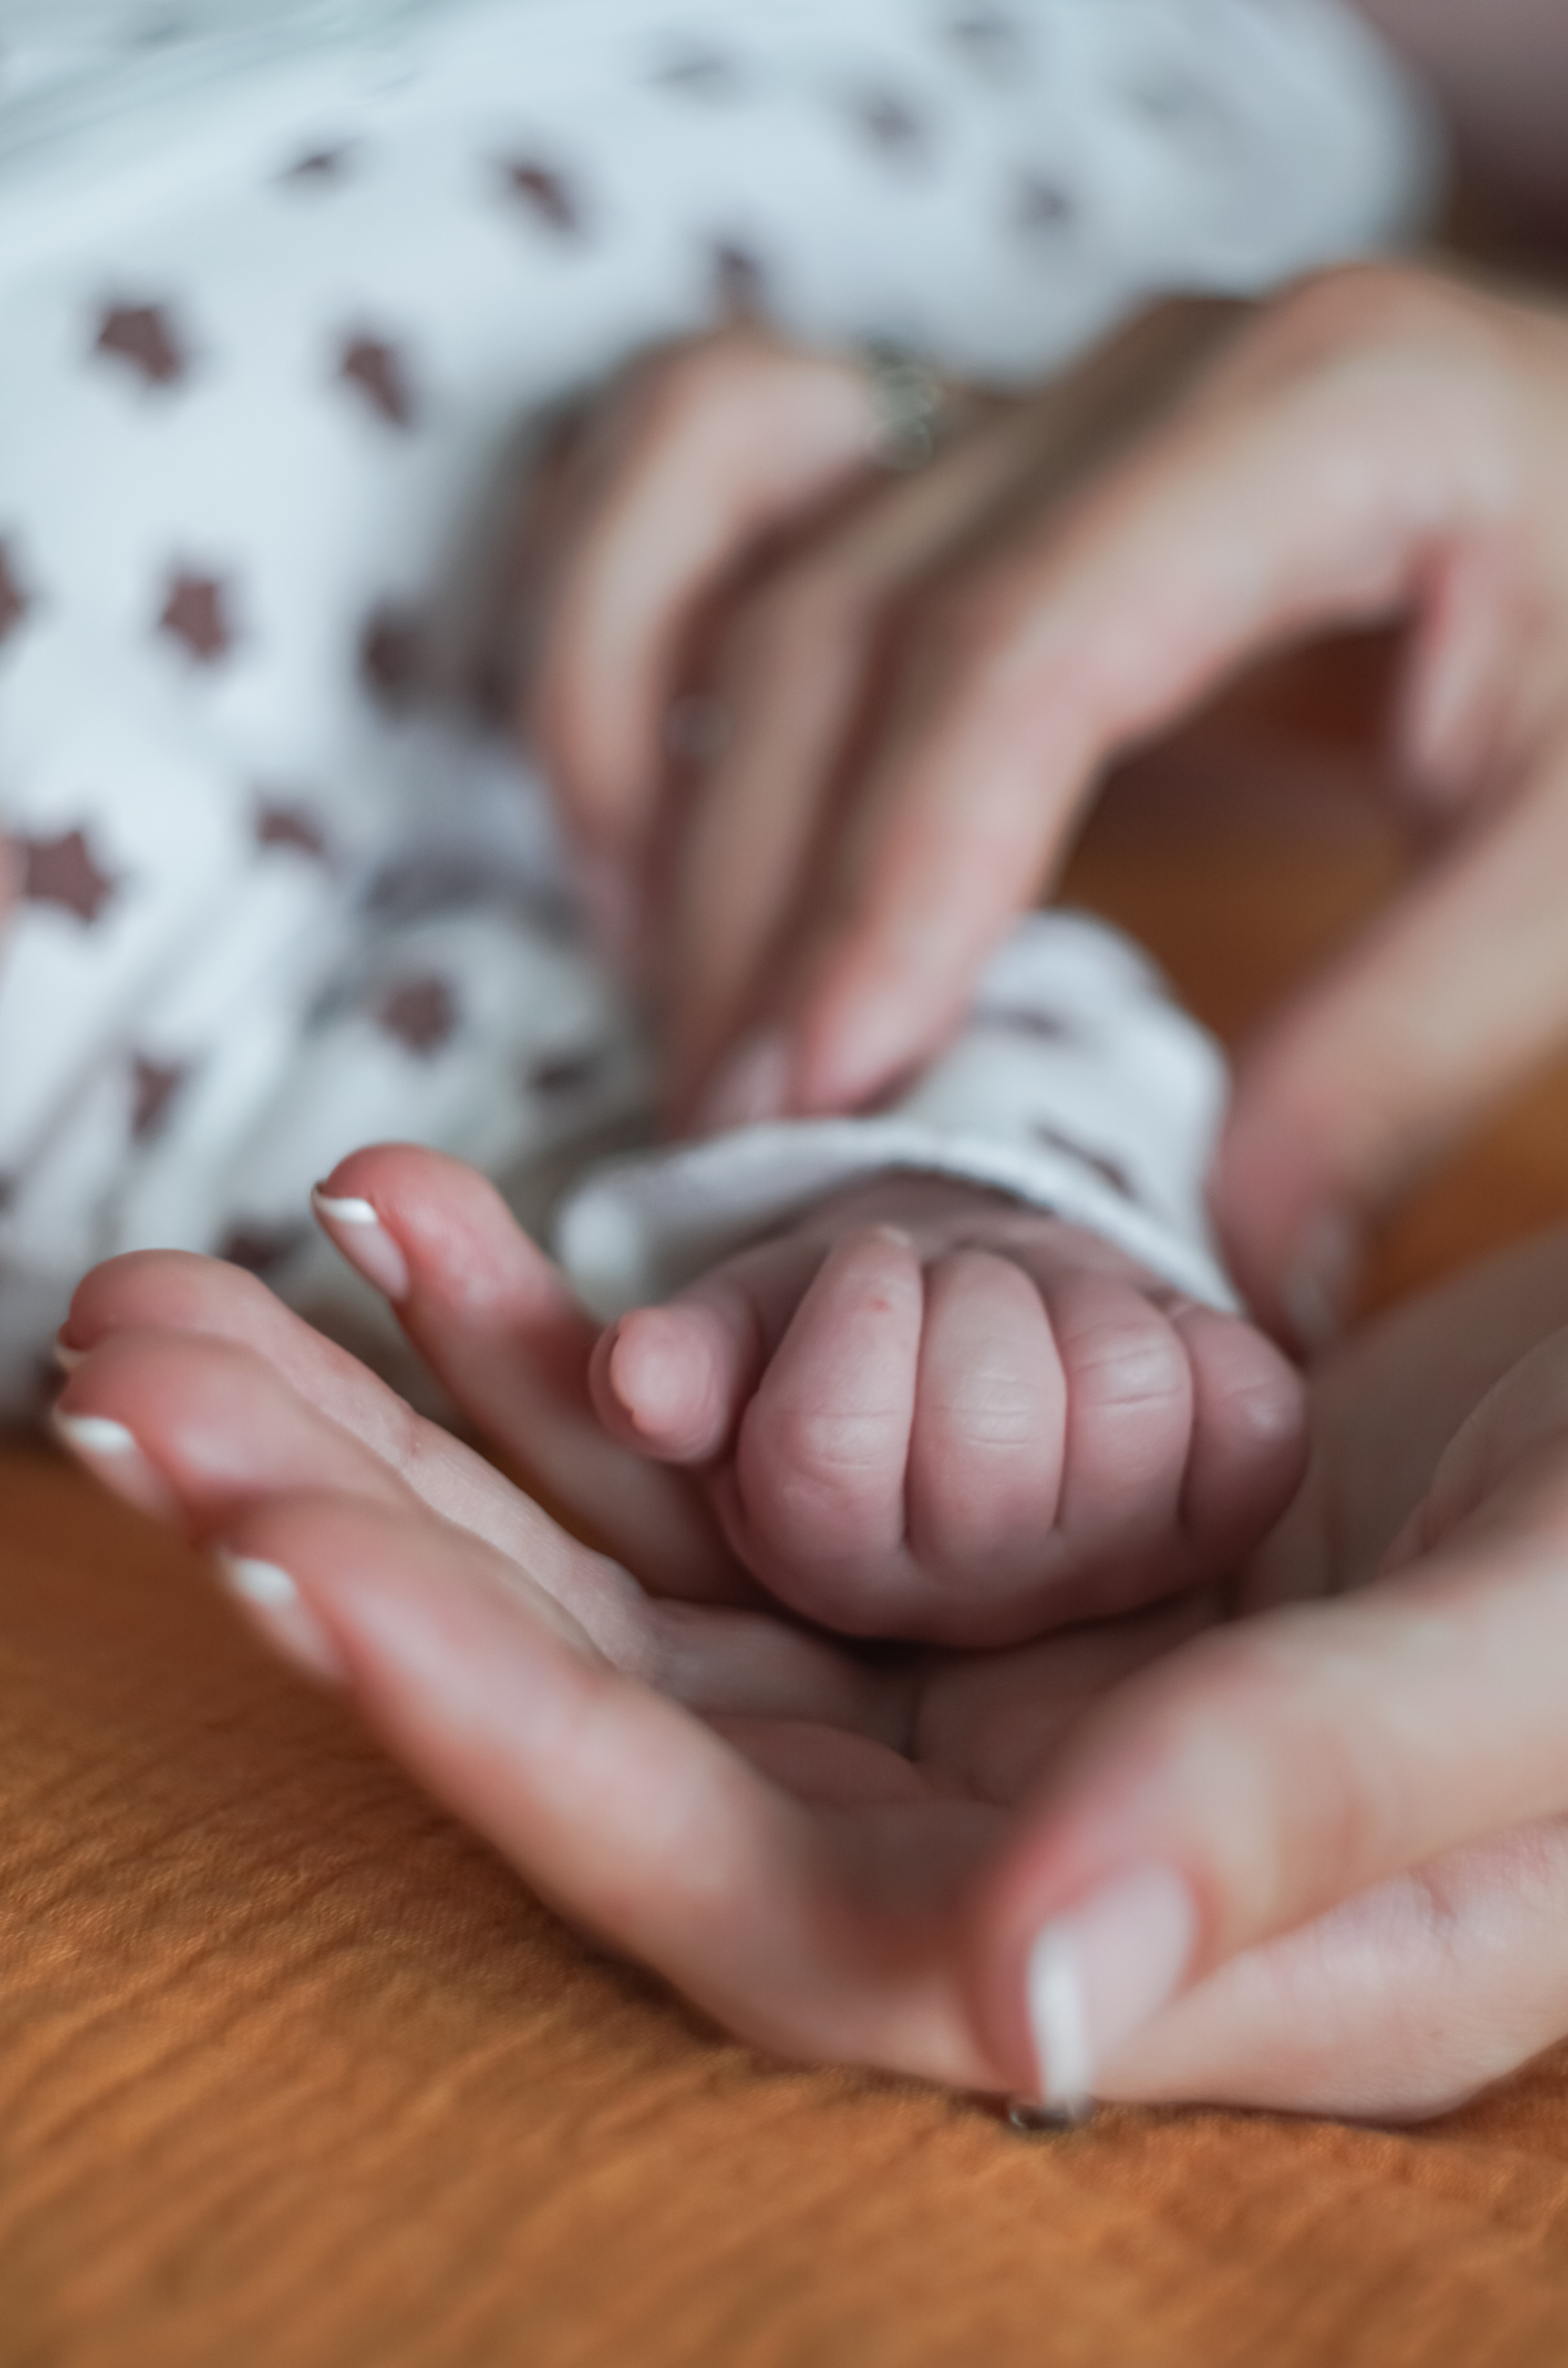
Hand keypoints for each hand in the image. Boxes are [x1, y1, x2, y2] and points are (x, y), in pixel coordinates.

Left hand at [52, 1155, 1567, 2116]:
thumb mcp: (1537, 1666)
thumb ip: (1295, 1820)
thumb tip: (1024, 2030)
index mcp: (1139, 1944)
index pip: (750, 1887)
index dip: (510, 1736)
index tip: (290, 1562)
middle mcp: (1008, 1834)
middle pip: (625, 1718)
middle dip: (373, 1544)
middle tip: (138, 1373)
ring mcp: (970, 1680)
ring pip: (638, 1572)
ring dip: (422, 1428)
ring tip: (206, 1282)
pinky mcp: (961, 1541)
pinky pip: (730, 1451)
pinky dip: (583, 1342)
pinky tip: (432, 1234)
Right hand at [525, 267, 1567, 1342]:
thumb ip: (1408, 1052)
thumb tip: (1239, 1270)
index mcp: (1317, 422)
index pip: (1019, 650)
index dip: (892, 879)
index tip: (818, 1092)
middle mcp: (1138, 374)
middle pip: (837, 619)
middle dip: (752, 898)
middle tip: (739, 1137)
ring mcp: (1036, 391)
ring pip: (732, 542)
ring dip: (656, 777)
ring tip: (677, 1007)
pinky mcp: (971, 448)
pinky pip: (704, 473)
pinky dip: (627, 643)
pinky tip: (643, 840)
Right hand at [591, 1172, 1304, 1646]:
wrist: (1004, 1313)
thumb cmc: (864, 1321)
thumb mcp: (756, 1329)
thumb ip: (690, 1360)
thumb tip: (636, 1380)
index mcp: (817, 1564)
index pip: (823, 1447)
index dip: (854, 1303)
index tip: (856, 1270)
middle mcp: (964, 1618)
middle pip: (987, 1420)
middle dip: (968, 1293)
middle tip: (950, 1292)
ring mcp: (1107, 1579)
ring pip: (1123, 1390)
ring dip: (1080, 1300)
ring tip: (1037, 1321)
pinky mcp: (1227, 1528)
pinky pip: (1240, 1404)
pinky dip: (1197, 1338)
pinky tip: (1146, 1355)